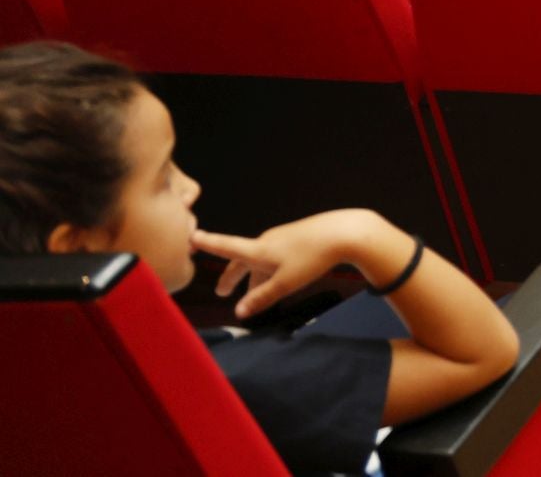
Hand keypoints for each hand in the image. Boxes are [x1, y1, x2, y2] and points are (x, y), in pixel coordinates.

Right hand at [194, 208, 401, 319]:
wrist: (345, 232)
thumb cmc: (314, 257)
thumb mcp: (286, 283)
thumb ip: (262, 298)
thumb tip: (238, 313)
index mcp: (260, 250)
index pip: (227, 247)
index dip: (208, 244)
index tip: (191, 237)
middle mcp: (268, 241)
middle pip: (243, 259)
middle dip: (232, 276)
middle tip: (221, 292)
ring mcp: (283, 238)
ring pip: (261, 260)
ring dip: (253, 277)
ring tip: (252, 295)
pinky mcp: (298, 237)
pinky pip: (276, 256)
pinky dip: (269, 270)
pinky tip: (279, 279)